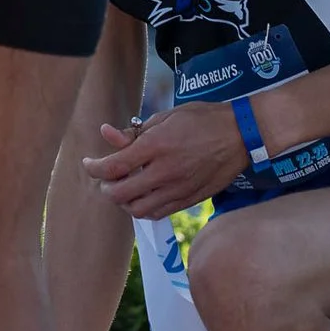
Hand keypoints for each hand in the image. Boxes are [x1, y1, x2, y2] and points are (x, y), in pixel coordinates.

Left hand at [80, 103, 246, 219]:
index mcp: (156, 147)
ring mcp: (179, 189)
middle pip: (120, 193)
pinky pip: (159, 213)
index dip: (93, 168)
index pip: (113, 166)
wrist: (241, 135)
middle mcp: (166, 172)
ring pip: (138, 210)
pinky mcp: (190, 200)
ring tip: (123, 188)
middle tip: (105, 178)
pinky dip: (144, 208)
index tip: (88, 163)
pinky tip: (142, 195)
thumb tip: (106, 133)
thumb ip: (134, 132)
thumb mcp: (165, 117)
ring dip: (123, 201)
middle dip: (105, 187)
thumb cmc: (202, 120)